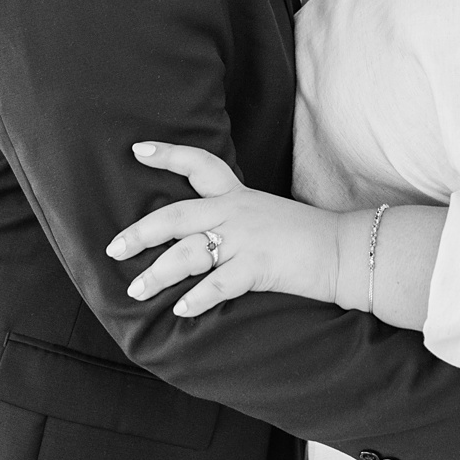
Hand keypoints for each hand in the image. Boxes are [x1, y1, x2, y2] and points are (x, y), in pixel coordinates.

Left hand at [105, 141, 342, 315]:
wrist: (346, 250)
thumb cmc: (305, 236)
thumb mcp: (263, 213)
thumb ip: (232, 216)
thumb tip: (198, 233)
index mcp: (236, 195)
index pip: (198, 164)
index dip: (167, 155)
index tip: (137, 150)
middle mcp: (235, 211)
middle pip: (175, 217)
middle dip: (139, 234)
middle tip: (113, 249)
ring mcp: (246, 238)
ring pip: (190, 253)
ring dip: (158, 274)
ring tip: (136, 290)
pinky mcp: (260, 266)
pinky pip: (220, 283)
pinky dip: (198, 297)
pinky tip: (181, 309)